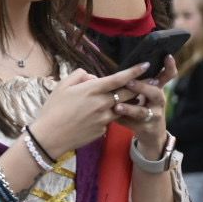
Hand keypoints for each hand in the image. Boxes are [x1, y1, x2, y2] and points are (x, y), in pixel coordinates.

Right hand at [30, 64, 148, 157]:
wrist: (50, 136)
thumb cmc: (53, 110)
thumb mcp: (61, 87)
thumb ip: (79, 76)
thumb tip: (92, 77)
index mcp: (92, 90)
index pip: (118, 79)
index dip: (134, 71)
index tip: (146, 65)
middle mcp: (102, 103)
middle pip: (128, 93)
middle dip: (140, 86)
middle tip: (152, 81)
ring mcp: (104, 118)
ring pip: (123, 107)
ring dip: (129, 102)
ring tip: (133, 98)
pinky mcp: (103, 129)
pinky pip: (110, 119)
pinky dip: (110, 115)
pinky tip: (100, 116)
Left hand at [112, 55, 172, 156]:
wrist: (150, 133)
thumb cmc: (140, 106)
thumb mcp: (139, 94)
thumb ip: (130, 83)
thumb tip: (108, 72)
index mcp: (156, 89)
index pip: (166, 76)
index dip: (169, 66)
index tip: (167, 55)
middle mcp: (158, 101)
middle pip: (156, 93)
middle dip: (143, 87)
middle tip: (129, 82)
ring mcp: (154, 115)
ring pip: (143, 111)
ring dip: (130, 108)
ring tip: (118, 106)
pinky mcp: (146, 128)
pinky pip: (133, 123)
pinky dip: (123, 120)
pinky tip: (114, 117)